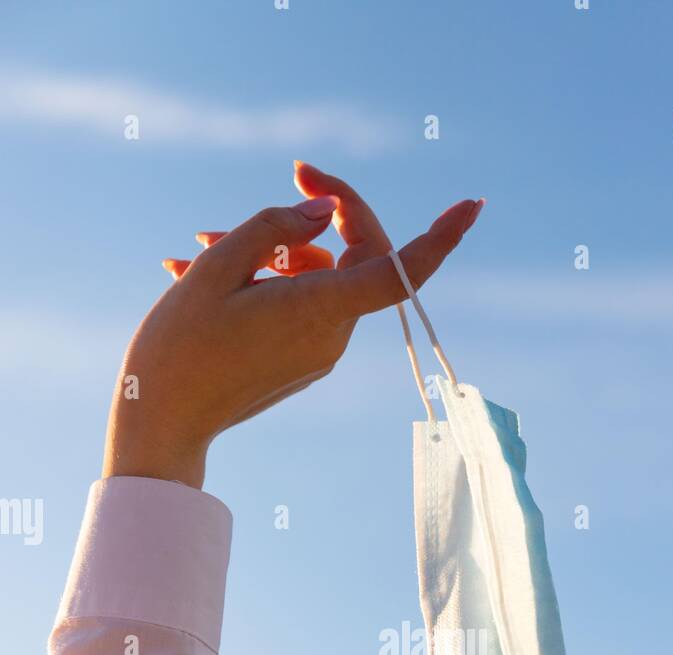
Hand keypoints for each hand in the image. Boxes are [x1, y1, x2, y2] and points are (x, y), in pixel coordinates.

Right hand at [103, 162, 483, 487]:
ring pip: (318, 276)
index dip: (438, 237)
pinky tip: (205, 272)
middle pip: (354, 255)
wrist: (159, 422)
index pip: (398, 272)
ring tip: (199, 245)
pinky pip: (300, 303)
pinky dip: (266, 280)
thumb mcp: (217, 267)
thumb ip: (274, 227)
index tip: (471, 206)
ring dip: (272, 250)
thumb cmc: (180, 345)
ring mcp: (318, 352)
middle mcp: (331, 335)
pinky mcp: (301, 361)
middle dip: (319, 214)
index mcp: (318, 311)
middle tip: (294, 171)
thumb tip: (322, 212)